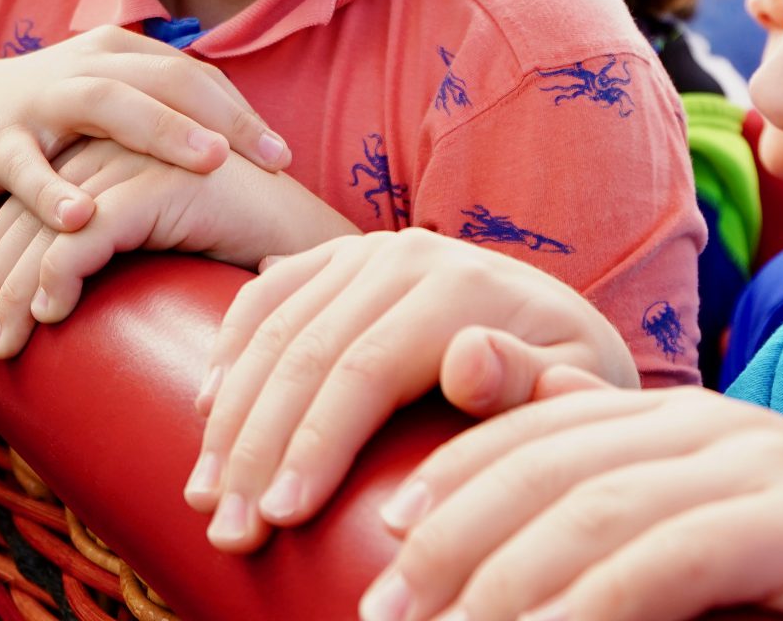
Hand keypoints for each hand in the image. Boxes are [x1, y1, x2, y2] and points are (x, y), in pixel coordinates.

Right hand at [0, 25, 291, 240]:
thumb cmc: (44, 122)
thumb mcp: (107, 106)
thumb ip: (161, 114)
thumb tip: (239, 148)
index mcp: (120, 55)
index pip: (196, 77)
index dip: (242, 114)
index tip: (285, 157)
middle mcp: (86, 66)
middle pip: (167, 79)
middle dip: (223, 118)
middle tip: (272, 159)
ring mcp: (39, 99)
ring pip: (106, 105)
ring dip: (161, 131)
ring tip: (209, 162)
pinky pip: (26, 165)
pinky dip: (54, 191)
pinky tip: (83, 218)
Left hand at [0, 139, 350, 359]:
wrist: (326, 254)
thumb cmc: (255, 257)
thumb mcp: (169, 244)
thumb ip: (126, 242)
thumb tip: (61, 293)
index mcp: (125, 147)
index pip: (41, 198)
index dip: (2, 254)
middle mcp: (129, 141)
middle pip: (34, 208)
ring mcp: (149, 157)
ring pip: (52, 223)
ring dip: (14, 288)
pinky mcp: (168, 182)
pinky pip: (92, 231)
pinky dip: (59, 273)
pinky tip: (48, 314)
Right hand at [188, 230, 637, 553]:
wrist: (562, 333)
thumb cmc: (569, 383)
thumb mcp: (577, 388)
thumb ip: (532, 380)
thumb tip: (464, 360)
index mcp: (459, 286)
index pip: (362, 370)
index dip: (314, 445)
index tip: (282, 519)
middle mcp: (404, 255)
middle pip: (304, 354)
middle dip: (256, 450)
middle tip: (229, 529)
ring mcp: (363, 253)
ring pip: (271, 331)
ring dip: (227, 419)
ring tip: (206, 498)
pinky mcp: (334, 260)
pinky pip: (263, 299)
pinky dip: (228, 353)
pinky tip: (205, 412)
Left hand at [358, 382, 782, 620]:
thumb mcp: (695, 550)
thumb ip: (609, 515)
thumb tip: (497, 486)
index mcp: (684, 421)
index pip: (540, 428)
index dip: (455, 477)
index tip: (383, 541)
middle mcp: (717, 426)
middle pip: (550, 464)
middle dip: (452, 539)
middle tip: (387, 612)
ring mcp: (764, 466)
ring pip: (593, 512)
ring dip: (500, 585)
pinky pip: (666, 561)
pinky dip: (586, 610)